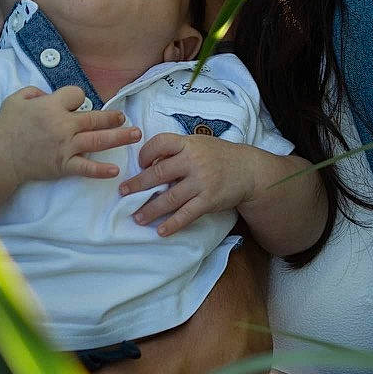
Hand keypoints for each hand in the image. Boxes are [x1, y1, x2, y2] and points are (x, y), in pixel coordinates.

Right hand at [0, 84, 139, 191]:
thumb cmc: (6, 126)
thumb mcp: (16, 99)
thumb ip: (34, 91)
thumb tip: (48, 94)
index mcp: (51, 106)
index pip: (77, 95)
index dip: (77, 97)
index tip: (75, 103)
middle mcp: (62, 125)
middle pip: (94, 118)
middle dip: (113, 117)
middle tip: (124, 117)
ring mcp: (65, 147)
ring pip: (97, 140)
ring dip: (119, 137)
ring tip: (135, 134)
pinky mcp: (64, 165)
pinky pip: (86, 168)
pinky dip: (101, 170)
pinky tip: (115, 170)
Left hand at [118, 132, 262, 236]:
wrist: (249, 170)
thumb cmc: (218, 156)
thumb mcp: (198, 144)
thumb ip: (176, 151)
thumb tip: (149, 164)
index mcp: (188, 144)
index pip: (160, 143)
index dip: (145, 153)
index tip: (138, 164)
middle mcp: (193, 162)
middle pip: (158, 173)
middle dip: (138, 185)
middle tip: (123, 193)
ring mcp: (201, 182)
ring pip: (169, 198)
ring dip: (150, 209)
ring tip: (137, 217)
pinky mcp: (209, 201)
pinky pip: (186, 214)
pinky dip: (172, 224)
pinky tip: (161, 230)